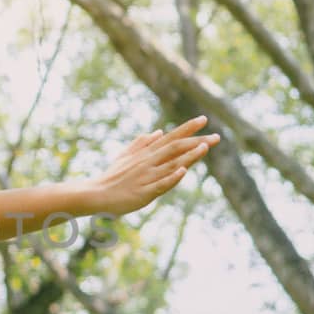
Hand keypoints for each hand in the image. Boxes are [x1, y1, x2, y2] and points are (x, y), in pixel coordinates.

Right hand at [89, 116, 218, 215]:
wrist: (95, 194)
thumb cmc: (112, 176)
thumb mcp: (125, 156)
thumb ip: (142, 143)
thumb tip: (159, 131)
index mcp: (146, 153)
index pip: (171, 137)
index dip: (188, 128)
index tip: (204, 119)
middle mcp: (148, 162)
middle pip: (176, 148)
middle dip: (197, 142)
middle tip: (217, 137)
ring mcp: (146, 177)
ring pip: (171, 164)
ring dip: (189, 156)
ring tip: (205, 148)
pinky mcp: (143, 193)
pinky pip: (160, 184)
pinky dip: (172, 178)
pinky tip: (183, 172)